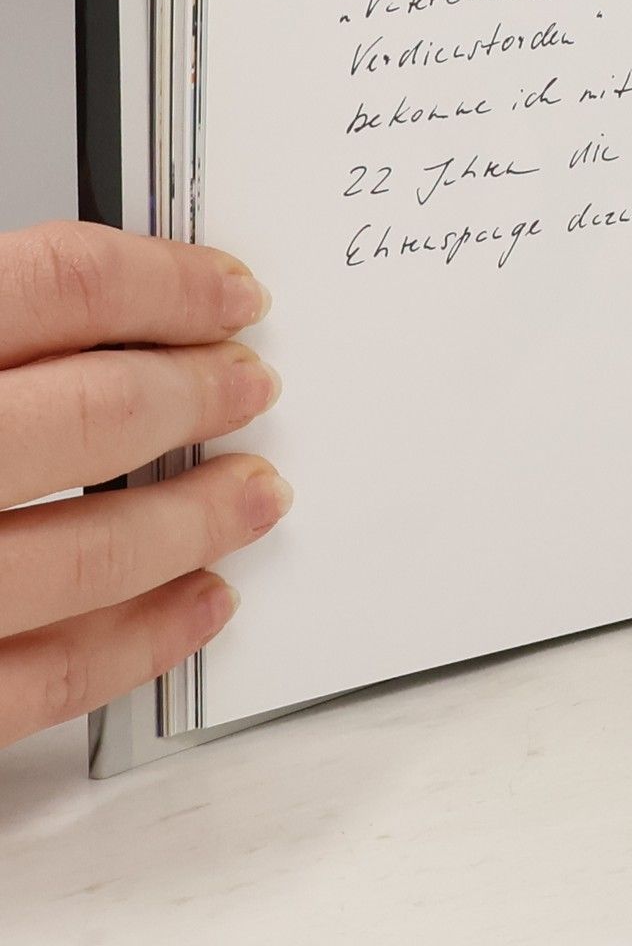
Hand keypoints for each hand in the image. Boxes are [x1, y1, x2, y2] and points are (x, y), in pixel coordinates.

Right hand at [0, 224, 288, 749]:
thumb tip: (104, 310)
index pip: (59, 285)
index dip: (166, 281)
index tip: (232, 291)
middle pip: (94, 412)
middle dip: (199, 392)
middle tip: (257, 384)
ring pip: (87, 553)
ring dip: (196, 519)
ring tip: (260, 493)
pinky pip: (41, 679)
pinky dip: (139, 644)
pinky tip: (203, 606)